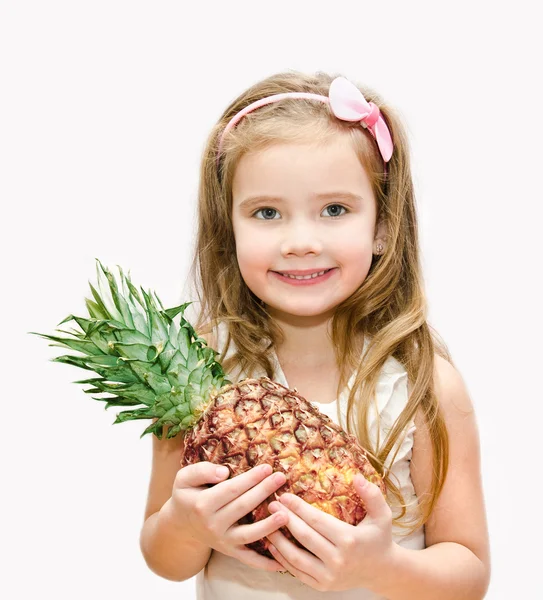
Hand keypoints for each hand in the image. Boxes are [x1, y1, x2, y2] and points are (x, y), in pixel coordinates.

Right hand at [166, 461, 288, 571]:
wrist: (181, 524)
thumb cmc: (187, 495)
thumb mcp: (184, 478)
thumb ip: (201, 471)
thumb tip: (224, 472)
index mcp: (202, 505)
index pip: (231, 489)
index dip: (250, 478)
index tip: (267, 467)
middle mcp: (213, 525)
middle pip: (243, 507)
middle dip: (264, 491)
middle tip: (281, 478)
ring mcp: (222, 540)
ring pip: (248, 534)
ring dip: (269, 525)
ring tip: (286, 514)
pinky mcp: (229, 551)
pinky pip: (248, 559)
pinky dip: (264, 563)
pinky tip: (281, 562)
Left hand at [266, 474, 396, 591]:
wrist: (382, 571)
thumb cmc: (379, 538)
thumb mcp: (382, 515)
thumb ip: (372, 495)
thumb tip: (358, 477)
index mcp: (349, 540)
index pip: (317, 521)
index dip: (298, 508)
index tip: (284, 495)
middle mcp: (338, 560)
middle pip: (304, 537)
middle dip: (285, 519)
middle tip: (271, 504)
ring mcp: (329, 576)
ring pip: (296, 557)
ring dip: (278, 540)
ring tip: (266, 524)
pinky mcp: (322, 586)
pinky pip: (297, 572)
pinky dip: (282, 559)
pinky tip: (273, 545)